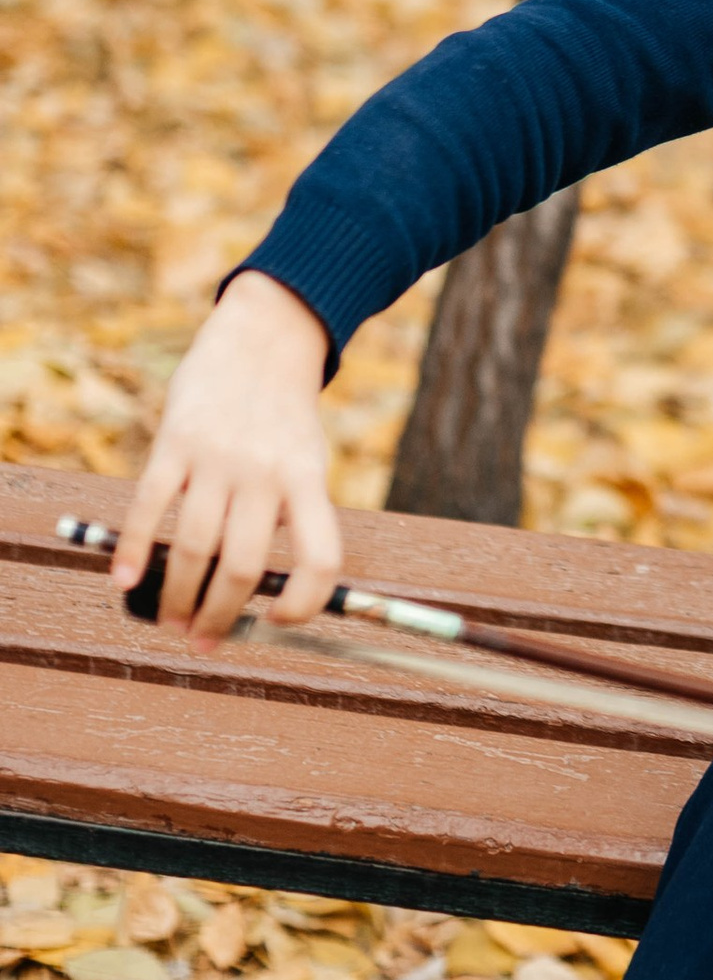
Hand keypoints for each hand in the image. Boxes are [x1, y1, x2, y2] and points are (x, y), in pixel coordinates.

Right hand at [115, 273, 339, 649]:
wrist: (261, 340)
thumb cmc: (284, 417)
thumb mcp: (306, 460)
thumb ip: (291, 516)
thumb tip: (257, 592)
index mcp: (307, 481)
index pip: (320, 558)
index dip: (304, 603)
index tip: (278, 622)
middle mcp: (265, 472)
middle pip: (242, 566)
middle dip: (220, 616)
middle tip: (203, 640)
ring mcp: (218, 457)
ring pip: (193, 547)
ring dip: (176, 596)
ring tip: (169, 620)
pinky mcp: (175, 441)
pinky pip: (150, 506)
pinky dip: (134, 551)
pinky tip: (125, 582)